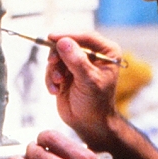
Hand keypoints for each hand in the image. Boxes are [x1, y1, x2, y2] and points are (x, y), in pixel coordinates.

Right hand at [45, 32, 121, 147]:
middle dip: (58, 55)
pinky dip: (50, 78)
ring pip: (57, 55)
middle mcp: (93, 54)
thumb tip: (63, 42)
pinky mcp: (65, 72)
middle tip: (52, 63)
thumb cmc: (96, 103)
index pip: (86, 36)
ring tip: (58, 83)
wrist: (88, 123)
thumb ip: (76, 61)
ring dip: (54, 70)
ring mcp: (78, 62)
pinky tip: (55, 90)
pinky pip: (52, 67)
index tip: (52, 37)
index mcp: (106, 52)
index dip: (68, 35)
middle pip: (69, 43)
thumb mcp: (88, 81)